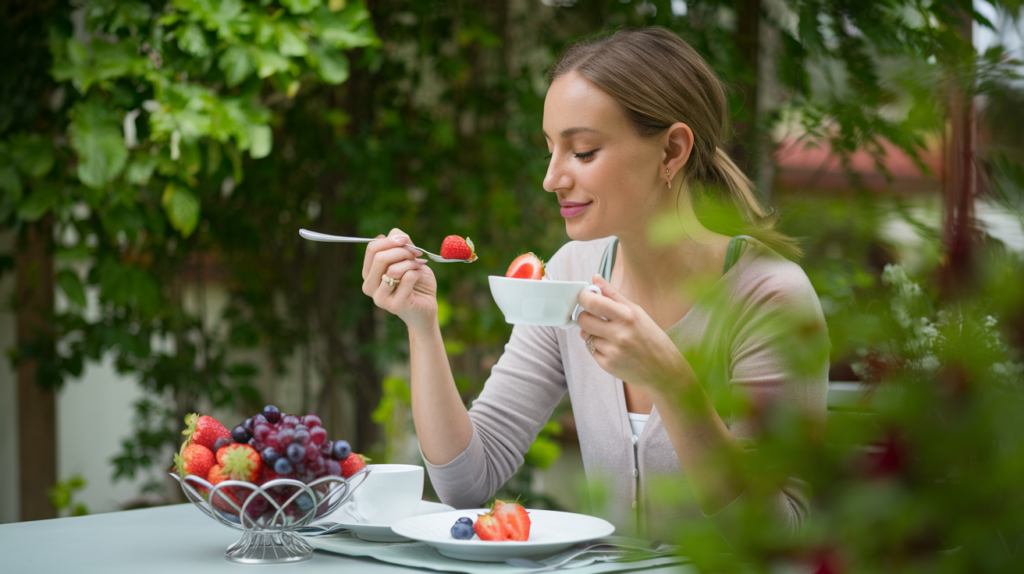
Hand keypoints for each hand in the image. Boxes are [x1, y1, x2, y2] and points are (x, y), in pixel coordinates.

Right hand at [361, 228, 437, 330]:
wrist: (426, 308)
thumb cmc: (416, 282)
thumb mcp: (408, 258)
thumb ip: (400, 244)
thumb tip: (395, 235)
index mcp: (369, 273)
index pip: (372, 249)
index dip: (390, 240)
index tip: (406, 240)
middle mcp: (369, 286)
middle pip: (380, 258)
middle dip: (402, 251)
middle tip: (416, 254)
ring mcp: (380, 298)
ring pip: (393, 269)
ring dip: (411, 263)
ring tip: (419, 266)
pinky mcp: (395, 306)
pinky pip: (407, 278)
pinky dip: (416, 272)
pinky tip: (419, 276)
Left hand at [576, 274, 688, 389]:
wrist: (663, 368)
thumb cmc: (650, 336)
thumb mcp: (636, 311)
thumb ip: (612, 294)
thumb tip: (594, 278)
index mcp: (628, 316)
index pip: (592, 302)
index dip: (583, 297)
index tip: (584, 296)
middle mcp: (620, 334)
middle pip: (584, 319)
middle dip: (585, 316)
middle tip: (594, 316)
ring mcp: (613, 351)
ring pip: (586, 335)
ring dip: (593, 333)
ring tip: (611, 335)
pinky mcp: (608, 365)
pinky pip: (591, 350)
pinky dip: (597, 347)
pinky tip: (613, 348)